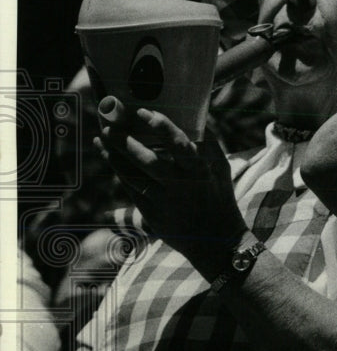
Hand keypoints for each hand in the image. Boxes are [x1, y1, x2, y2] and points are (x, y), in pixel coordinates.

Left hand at [94, 97, 247, 278]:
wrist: (217, 239)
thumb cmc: (218, 194)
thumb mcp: (220, 167)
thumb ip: (206, 142)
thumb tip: (191, 114)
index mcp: (201, 170)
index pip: (180, 145)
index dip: (161, 127)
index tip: (142, 112)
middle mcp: (182, 185)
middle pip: (148, 160)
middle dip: (124, 141)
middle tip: (107, 123)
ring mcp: (165, 201)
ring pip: (133, 175)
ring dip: (114, 155)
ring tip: (102, 138)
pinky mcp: (152, 215)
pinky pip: (131, 188)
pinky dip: (118, 170)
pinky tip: (109, 155)